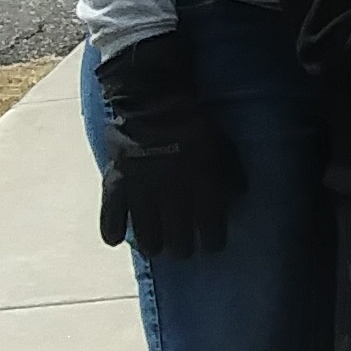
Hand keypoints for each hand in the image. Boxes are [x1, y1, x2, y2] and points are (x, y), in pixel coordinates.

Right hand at [91, 31, 239, 257]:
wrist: (152, 98)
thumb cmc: (193, 120)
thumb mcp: (222, 142)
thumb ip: (230, 170)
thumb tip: (239, 196)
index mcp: (201, 177)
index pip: (210, 219)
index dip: (213, 238)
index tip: (213, 246)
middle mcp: (172, 187)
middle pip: (177, 230)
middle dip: (182, 246)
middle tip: (183, 252)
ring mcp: (141, 185)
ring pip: (146, 227)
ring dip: (152, 243)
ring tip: (156, 250)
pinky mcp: (116, 179)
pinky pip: (111, 211)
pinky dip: (111, 228)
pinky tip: (115, 241)